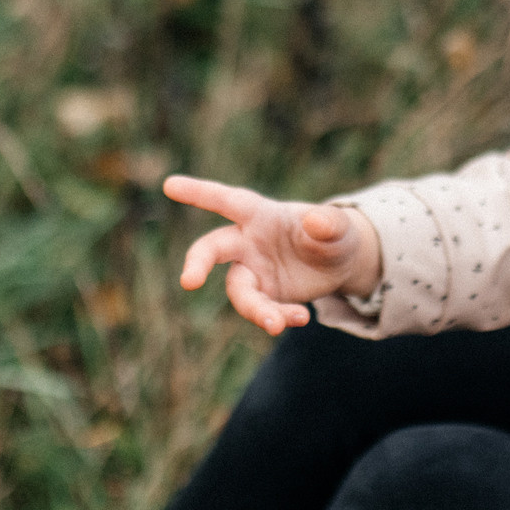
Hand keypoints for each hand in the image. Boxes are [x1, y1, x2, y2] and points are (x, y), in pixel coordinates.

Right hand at [165, 174, 382, 334]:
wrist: (339, 264)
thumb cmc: (333, 233)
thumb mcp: (339, 227)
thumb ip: (328, 223)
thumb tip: (316, 222)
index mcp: (261, 215)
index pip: (228, 201)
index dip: (200, 193)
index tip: (170, 185)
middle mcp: (248, 242)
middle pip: (213, 249)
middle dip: (197, 263)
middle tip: (188, 281)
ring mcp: (252, 270)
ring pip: (239, 291)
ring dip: (255, 309)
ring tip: (277, 325)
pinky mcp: (262, 295)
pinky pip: (261, 310)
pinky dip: (278, 317)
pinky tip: (301, 318)